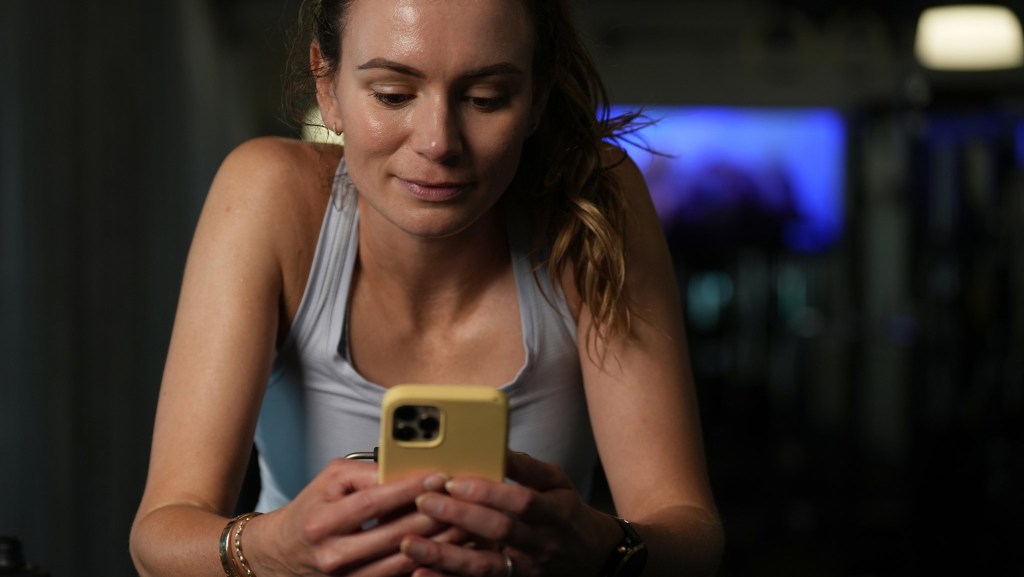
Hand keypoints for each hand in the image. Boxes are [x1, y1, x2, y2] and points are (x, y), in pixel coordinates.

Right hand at [243, 458, 452, 576]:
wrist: (283, 553)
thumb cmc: (311, 510)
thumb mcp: (330, 481)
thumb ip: (365, 472)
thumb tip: (403, 469)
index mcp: (324, 522)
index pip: (373, 503)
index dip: (408, 489)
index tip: (437, 476)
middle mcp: (334, 555)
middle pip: (395, 535)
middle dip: (433, 516)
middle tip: (461, 499)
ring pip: (403, 561)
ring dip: (438, 543)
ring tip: (464, 523)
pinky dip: (426, 564)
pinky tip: (447, 548)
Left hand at [399, 451, 620, 576]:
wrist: (592, 558)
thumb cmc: (567, 513)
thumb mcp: (557, 483)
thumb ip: (526, 467)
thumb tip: (496, 445)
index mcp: (554, 513)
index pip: (522, 502)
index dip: (488, 492)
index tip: (455, 480)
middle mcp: (540, 545)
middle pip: (499, 532)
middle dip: (459, 516)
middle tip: (425, 501)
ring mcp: (526, 570)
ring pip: (484, 567)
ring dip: (444, 557)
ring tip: (410, 544)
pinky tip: (420, 573)